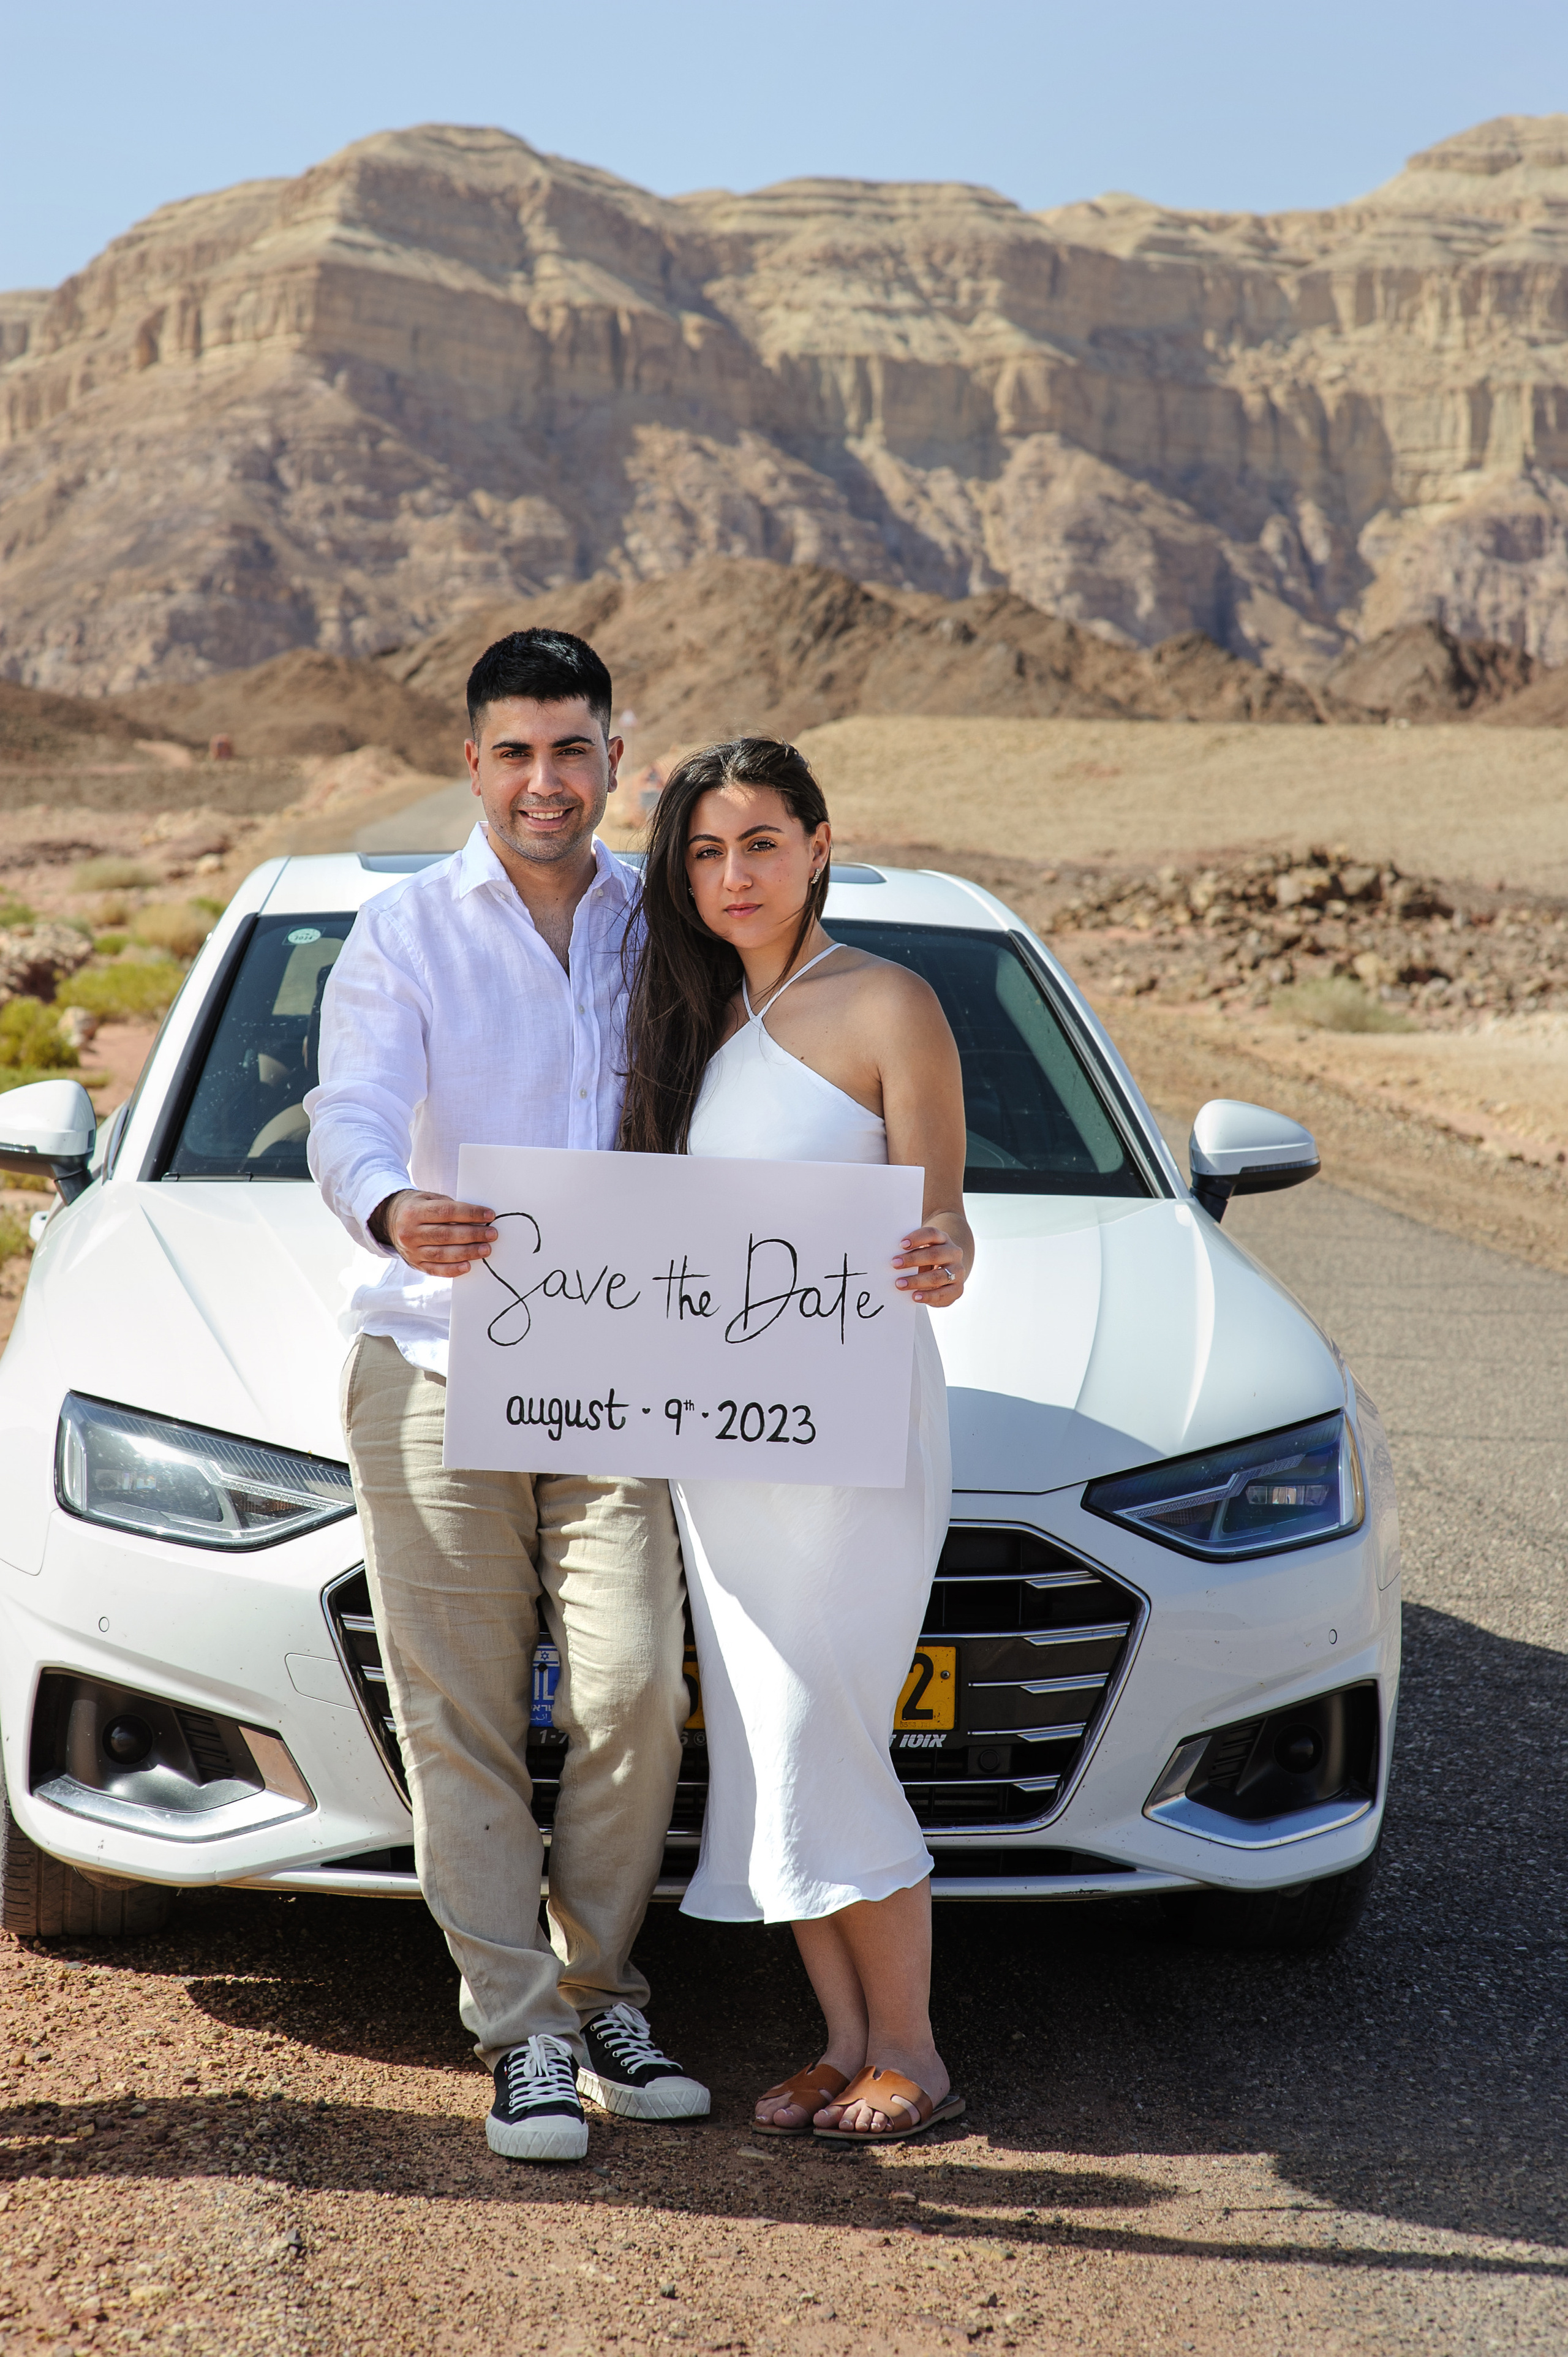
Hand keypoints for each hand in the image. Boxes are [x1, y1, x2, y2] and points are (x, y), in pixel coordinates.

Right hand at [376, 1191, 497, 1275]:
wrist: (389, 1220)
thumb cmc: (417, 1207)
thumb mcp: (428, 1198)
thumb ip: (449, 1207)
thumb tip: (477, 1218)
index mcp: (414, 1211)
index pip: (447, 1212)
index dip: (470, 1213)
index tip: (489, 1215)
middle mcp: (410, 1232)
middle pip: (446, 1234)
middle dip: (473, 1235)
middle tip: (491, 1234)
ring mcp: (411, 1250)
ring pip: (442, 1254)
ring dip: (467, 1252)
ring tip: (485, 1249)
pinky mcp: (415, 1263)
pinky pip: (435, 1269)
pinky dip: (452, 1270)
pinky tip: (467, 1266)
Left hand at [893, 1224, 966, 1305]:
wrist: (949, 1274)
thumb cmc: (929, 1260)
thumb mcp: (923, 1251)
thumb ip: (911, 1251)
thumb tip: (892, 1257)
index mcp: (943, 1239)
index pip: (932, 1234)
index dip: (917, 1238)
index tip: (901, 1244)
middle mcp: (953, 1254)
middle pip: (934, 1254)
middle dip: (913, 1259)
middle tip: (894, 1264)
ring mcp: (958, 1272)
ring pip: (938, 1276)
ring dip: (917, 1280)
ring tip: (900, 1284)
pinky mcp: (958, 1289)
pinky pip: (942, 1294)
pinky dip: (927, 1296)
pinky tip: (915, 1296)